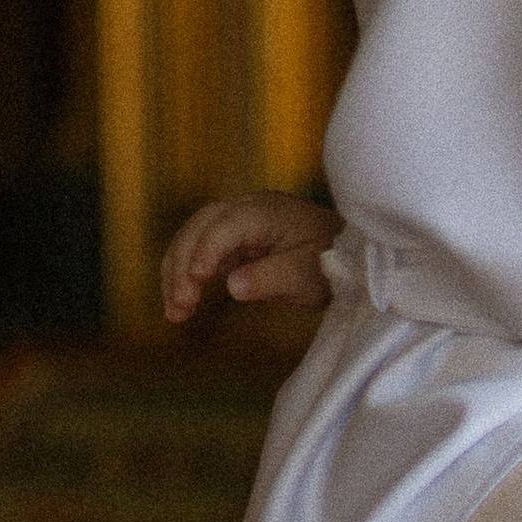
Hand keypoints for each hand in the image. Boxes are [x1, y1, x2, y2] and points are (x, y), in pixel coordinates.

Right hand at [160, 194, 336, 325]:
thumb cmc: (331, 263)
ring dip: (177, 272)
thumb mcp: (307, 276)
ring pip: (192, 238)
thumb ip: (272, 279)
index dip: (206, 251)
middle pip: (199, 228)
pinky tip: (182, 302)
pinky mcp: (231, 240)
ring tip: (175, 312)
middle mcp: (245, 208)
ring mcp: (235, 222)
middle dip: (182, 264)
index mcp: (265, 211)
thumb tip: (234, 286)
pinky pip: (199, 251)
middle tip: (180, 304)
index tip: (196, 280)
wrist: (346, 256)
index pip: (225, 226)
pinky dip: (186, 274)